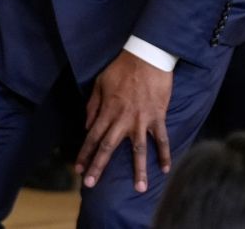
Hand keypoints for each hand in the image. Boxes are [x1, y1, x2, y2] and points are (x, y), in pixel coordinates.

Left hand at [75, 50, 172, 192]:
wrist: (147, 56)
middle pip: (108, 147)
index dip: (84, 154)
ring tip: (139, 189)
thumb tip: (87, 125)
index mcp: (107, 111)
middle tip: (91, 185)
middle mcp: (123, 120)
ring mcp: (142, 120)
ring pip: (138, 150)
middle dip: (98, 167)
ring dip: (138, 170)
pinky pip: (161, 138)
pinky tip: (166, 169)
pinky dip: (164, 154)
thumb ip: (93, 105)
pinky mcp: (158, 116)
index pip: (92, 137)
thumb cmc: (122, 67)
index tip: (78, 169)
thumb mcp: (100, 83)